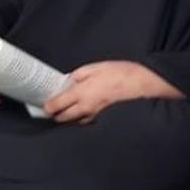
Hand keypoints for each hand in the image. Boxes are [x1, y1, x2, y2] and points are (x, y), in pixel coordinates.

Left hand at [43, 61, 182, 123]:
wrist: (144, 85)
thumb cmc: (121, 73)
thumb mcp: (95, 67)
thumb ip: (78, 76)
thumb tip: (68, 81)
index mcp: (81, 93)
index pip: (56, 106)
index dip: (48, 107)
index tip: (45, 105)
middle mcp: (86, 109)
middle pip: (63, 119)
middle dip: (56, 115)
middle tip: (53, 109)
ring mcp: (96, 117)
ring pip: (76, 122)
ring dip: (69, 118)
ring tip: (68, 110)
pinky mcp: (105, 120)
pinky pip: (89, 122)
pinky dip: (83, 118)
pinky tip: (84, 112)